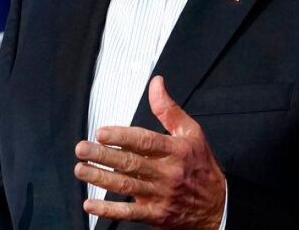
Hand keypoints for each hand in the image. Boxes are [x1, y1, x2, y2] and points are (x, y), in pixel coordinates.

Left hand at [74, 75, 224, 229]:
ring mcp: (160, 195)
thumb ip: (168, 109)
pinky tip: (90, 204)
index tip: (101, 132)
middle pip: (131, 163)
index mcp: (176, 150)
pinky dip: (108, 210)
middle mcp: (167, 173)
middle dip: (104, 156)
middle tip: (82, 149)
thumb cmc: (201, 165)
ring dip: (101, 178)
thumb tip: (156, 83)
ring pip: (126, 186)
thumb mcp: (191, 132)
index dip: (122, 137)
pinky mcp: (155, 214)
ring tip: (81, 170)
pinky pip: (129, 213)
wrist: (217, 206)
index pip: (145, 142)